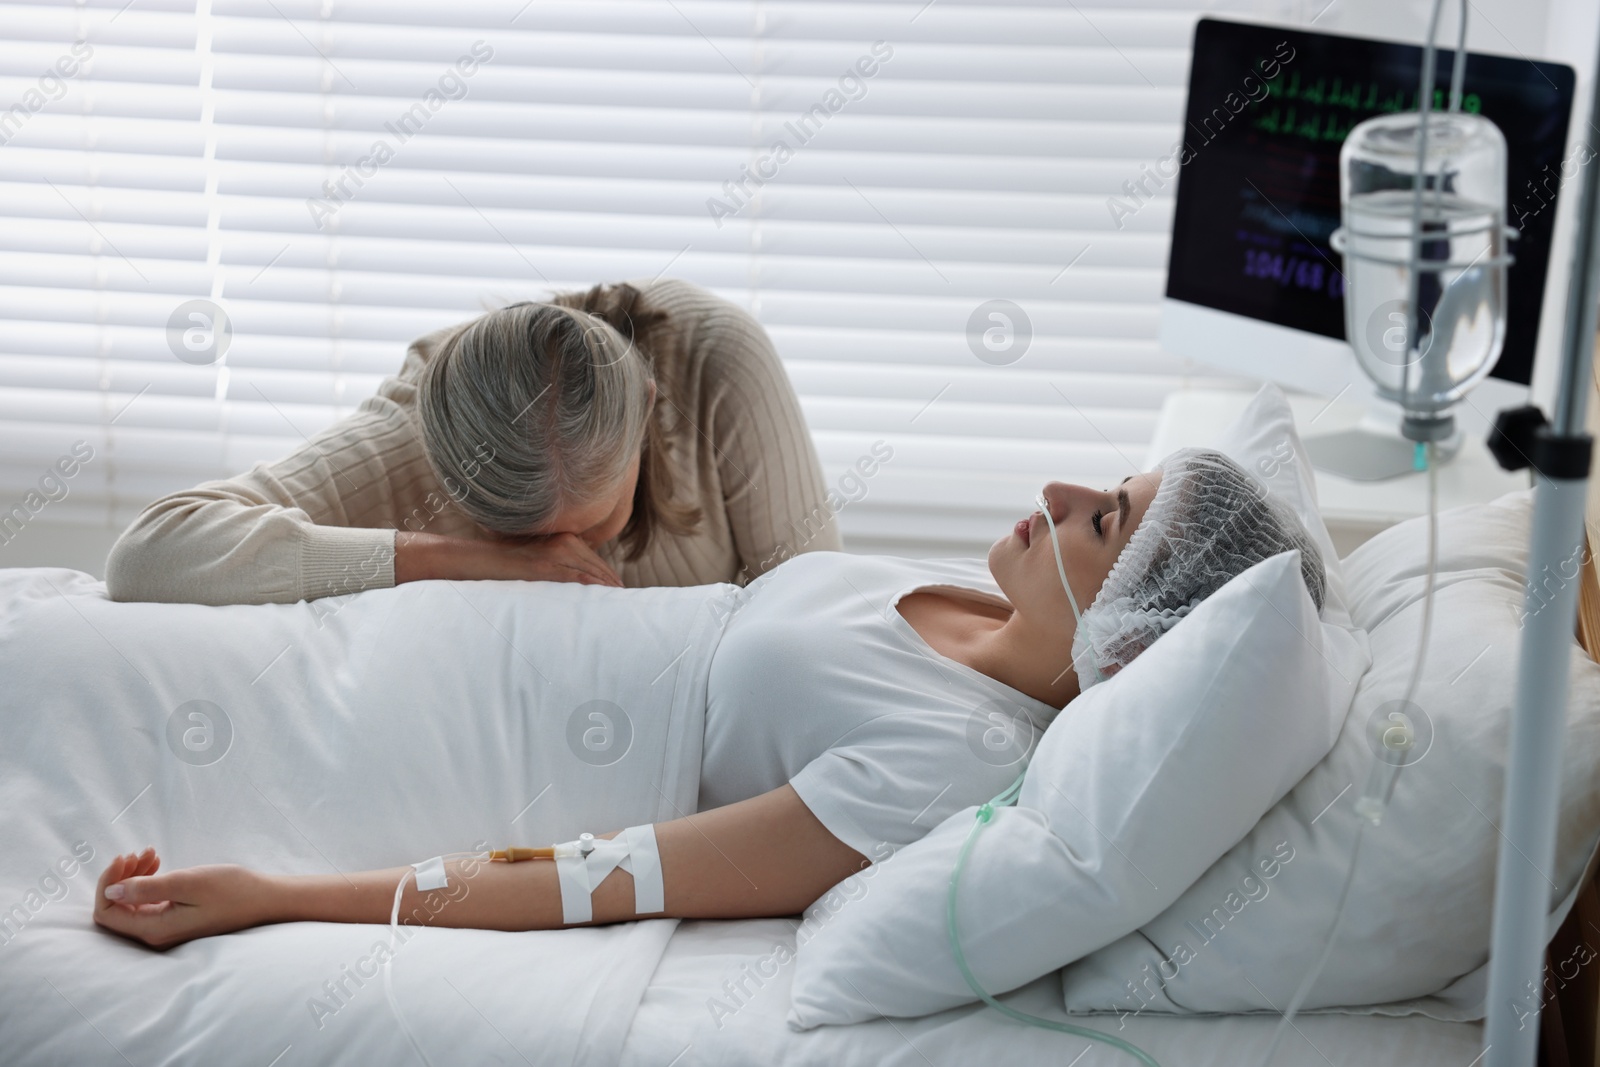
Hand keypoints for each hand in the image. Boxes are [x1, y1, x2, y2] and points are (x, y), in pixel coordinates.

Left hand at [93, 848, 272, 947]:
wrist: (264, 898)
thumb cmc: (232, 890)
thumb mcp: (188, 883)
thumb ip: (147, 888)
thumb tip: (111, 891)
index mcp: (155, 928)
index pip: (107, 913)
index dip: (108, 883)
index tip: (125, 858)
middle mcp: (155, 933)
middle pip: (117, 908)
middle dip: (121, 877)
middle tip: (140, 852)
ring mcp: (165, 927)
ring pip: (131, 902)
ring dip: (134, 875)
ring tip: (151, 853)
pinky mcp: (175, 918)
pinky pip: (147, 901)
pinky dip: (148, 880)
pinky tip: (159, 863)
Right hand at [486, 532, 624, 586]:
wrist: (486, 559)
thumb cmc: (513, 561)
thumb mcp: (543, 555)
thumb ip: (562, 560)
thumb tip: (582, 576)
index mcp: (566, 538)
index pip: (595, 559)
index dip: (609, 575)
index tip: (620, 588)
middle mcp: (565, 542)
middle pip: (597, 565)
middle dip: (612, 582)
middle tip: (625, 597)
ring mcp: (555, 553)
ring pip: (590, 571)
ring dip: (606, 586)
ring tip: (619, 599)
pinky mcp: (546, 566)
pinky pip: (575, 576)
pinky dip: (590, 585)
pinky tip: (602, 594)